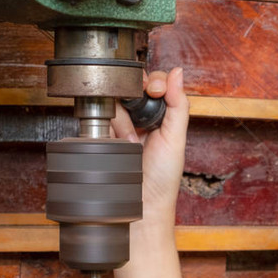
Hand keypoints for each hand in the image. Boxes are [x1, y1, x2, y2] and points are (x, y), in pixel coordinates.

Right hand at [112, 67, 188, 227]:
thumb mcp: (176, 138)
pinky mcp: (103, 133)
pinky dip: (110, 126)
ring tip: (132, 140)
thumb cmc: (164, 178)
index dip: (153, 81)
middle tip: (141, 113)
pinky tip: (120, 141)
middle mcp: (142, 118)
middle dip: (135, 97)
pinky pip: (100, 116)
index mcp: (163, 116)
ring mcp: (121, 124)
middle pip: (132, 86)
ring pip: (115, 100)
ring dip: (123, 118)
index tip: (154, 90)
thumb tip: (177, 72)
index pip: (156, 83)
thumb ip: (178, 104)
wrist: (142, 204)